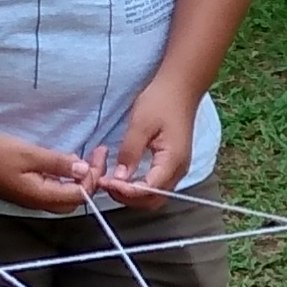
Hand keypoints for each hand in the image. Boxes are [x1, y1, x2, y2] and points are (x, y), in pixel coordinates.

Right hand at [0, 129, 99, 213]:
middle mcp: (39, 202)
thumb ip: (57, 163)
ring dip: (79, 178)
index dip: (93, 176)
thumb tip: (84, 170)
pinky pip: (53, 188)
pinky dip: (65, 176)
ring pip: (64, 194)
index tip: (98, 153)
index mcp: (42, 197)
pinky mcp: (24, 190)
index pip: (80, 194)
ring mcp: (31, 197)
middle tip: (97, 155)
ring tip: (87, 156)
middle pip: (75, 199)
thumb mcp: (29, 154)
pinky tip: (66, 161)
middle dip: (91, 179)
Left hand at [88, 73, 205, 208]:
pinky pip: (155, 185)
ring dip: (132, 194)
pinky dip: (138, 187)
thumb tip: (119, 178)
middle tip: (105, 184)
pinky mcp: (171, 164)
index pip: (149, 190)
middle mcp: (178, 170)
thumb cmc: (161, 101)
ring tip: (111, 182)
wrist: (180, 87)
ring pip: (154, 195)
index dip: (126, 191)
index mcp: (173, 161)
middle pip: (153, 200)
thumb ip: (130, 153)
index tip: (105, 182)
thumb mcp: (140, 124)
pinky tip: (123, 177)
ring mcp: (176, 169)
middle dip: (128, 198)